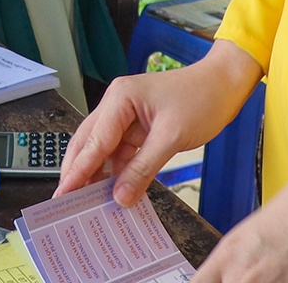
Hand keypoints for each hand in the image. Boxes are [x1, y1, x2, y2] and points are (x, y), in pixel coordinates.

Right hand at [57, 40, 260, 203]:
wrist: (224, 85)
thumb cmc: (201, 98)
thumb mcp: (172, 137)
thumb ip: (143, 168)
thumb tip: (121, 196)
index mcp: (120, 98)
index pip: (94, 140)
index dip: (78, 170)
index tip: (63, 193)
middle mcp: (117, 105)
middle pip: (89, 143)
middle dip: (77, 172)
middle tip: (65, 203)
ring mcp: (126, 116)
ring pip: (103, 151)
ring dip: (96, 175)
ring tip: (85, 203)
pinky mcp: (138, 128)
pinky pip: (121, 154)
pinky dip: (116, 173)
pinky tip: (113, 192)